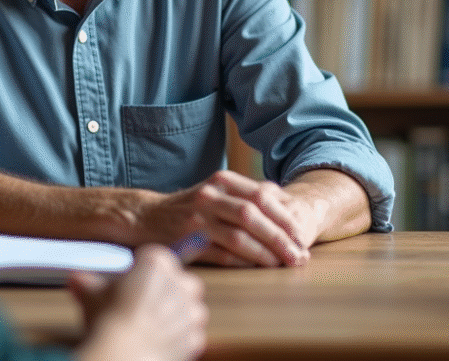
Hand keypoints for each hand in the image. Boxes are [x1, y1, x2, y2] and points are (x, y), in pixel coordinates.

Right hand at [70, 245, 207, 360]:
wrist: (124, 356)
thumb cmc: (108, 320)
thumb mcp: (90, 296)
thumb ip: (87, 284)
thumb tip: (77, 279)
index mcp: (156, 264)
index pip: (155, 257)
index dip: (142, 269)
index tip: (131, 281)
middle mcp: (180, 283)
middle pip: (181, 279)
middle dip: (168, 288)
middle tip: (144, 302)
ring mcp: (191, 311)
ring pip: (192, 307)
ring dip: (178, 314)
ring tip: (152, 326)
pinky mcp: (194, 338)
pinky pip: (192, 334)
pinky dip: (180, 338)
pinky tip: (159, 342)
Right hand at [138, 170, 321, 267]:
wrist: (148, 216)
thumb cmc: (192, 207)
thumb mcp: (217, 191)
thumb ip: (246, 194)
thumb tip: (283, 204)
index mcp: (222, 181)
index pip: (262, 196)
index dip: (285, 218)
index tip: (300, 237)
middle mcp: (210, 196)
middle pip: (254, 216)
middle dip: (280, 238)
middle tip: (298, 256)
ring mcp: (198, 218)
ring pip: (239, 236)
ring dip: (265, 253)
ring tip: (282, 265)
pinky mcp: (188, 240)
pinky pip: (222, 254)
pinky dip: (243, 262)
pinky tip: (257, 268)